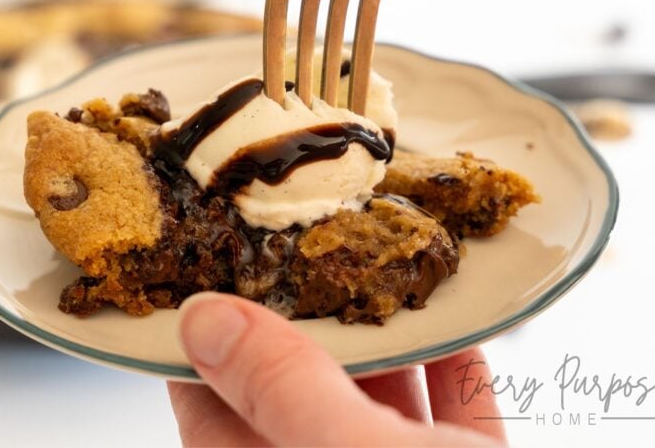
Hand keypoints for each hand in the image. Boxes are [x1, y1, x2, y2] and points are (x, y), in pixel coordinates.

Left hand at [168, 293, 506, 446]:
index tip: (212, 266)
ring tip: (368, 262)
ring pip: (376, 401)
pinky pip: (452, 413)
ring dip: (379, 336)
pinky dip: (451, 364)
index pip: (211, 408)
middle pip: (296, 394)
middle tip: (295, 242)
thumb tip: (202, 319)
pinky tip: (450, 316)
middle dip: (300, 321)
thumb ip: (278, 391)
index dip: (210, 337)